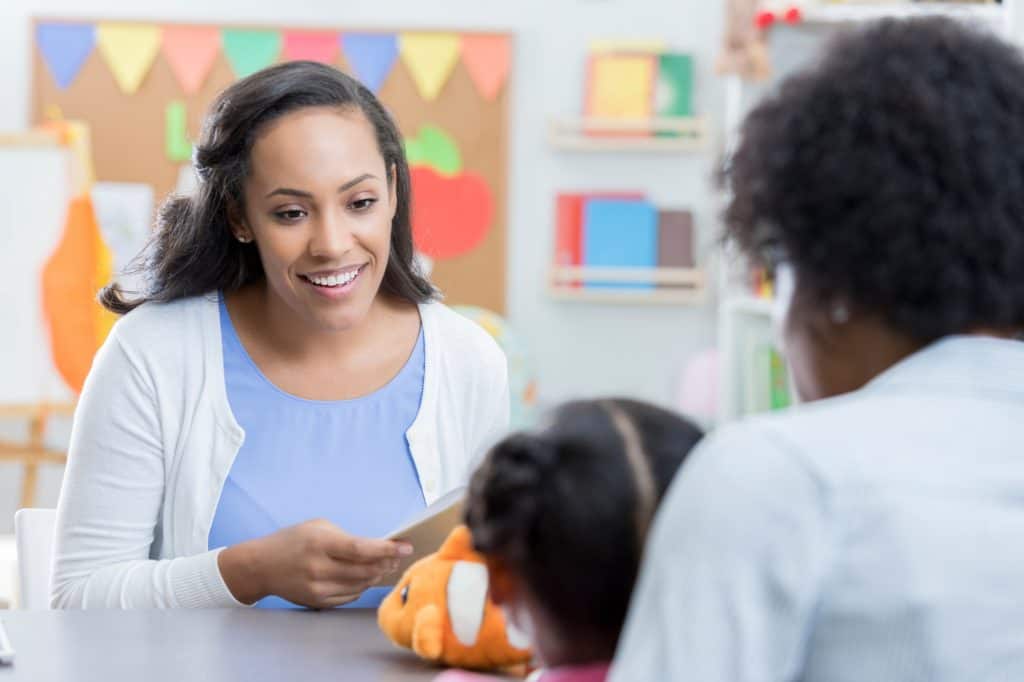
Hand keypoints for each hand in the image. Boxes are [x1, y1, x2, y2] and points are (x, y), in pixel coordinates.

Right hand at [218, 519, 412, 607]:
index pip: (361, 549)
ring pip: (361, 585)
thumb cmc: (292, 540)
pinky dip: (363, 585)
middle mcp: (319, 569)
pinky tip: (366, 576)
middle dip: (387, 562)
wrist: (261, 566)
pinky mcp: (318, 602)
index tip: (406, 546)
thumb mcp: (318, 527)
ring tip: (386, 564)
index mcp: (319, 544)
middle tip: (399, 555)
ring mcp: (318, 589)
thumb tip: (378, 548)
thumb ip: (347, 537)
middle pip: (366, 570)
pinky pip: (351, 596)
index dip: (387, 549)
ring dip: (377, 574)